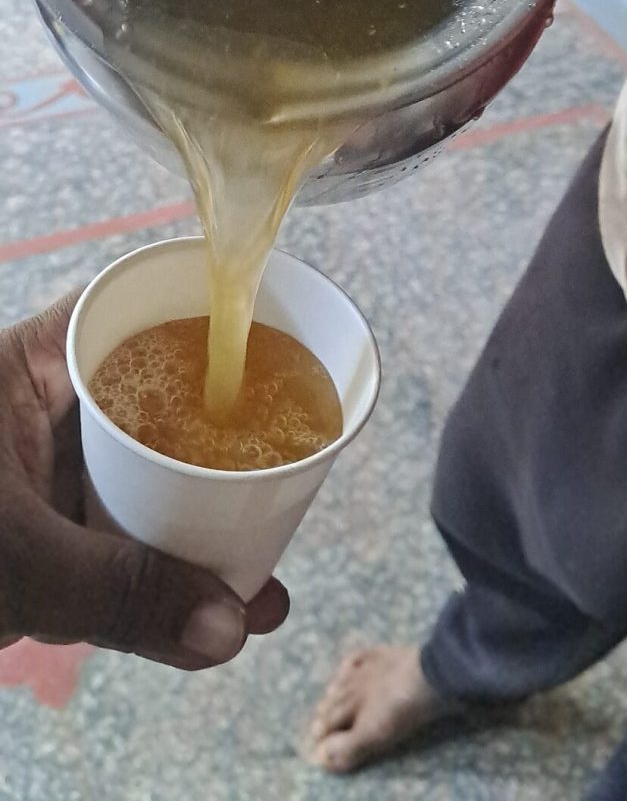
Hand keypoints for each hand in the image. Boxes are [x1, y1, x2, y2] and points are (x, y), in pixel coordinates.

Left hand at [0, 295, 288, 668]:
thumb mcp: (13, 554)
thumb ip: (118, 590)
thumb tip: (234, 626)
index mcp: (23, 367)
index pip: (131, 314)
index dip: (205, 319)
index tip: (276, 340)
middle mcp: (38, 411)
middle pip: (150, 410)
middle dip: (220, 460)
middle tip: (286, 492)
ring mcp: (37, 478)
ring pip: (135, 487)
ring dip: (195, 534)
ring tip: (260, 582)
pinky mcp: (35, 538)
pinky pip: (110, 547)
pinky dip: (152, 582)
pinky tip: (202, 615)